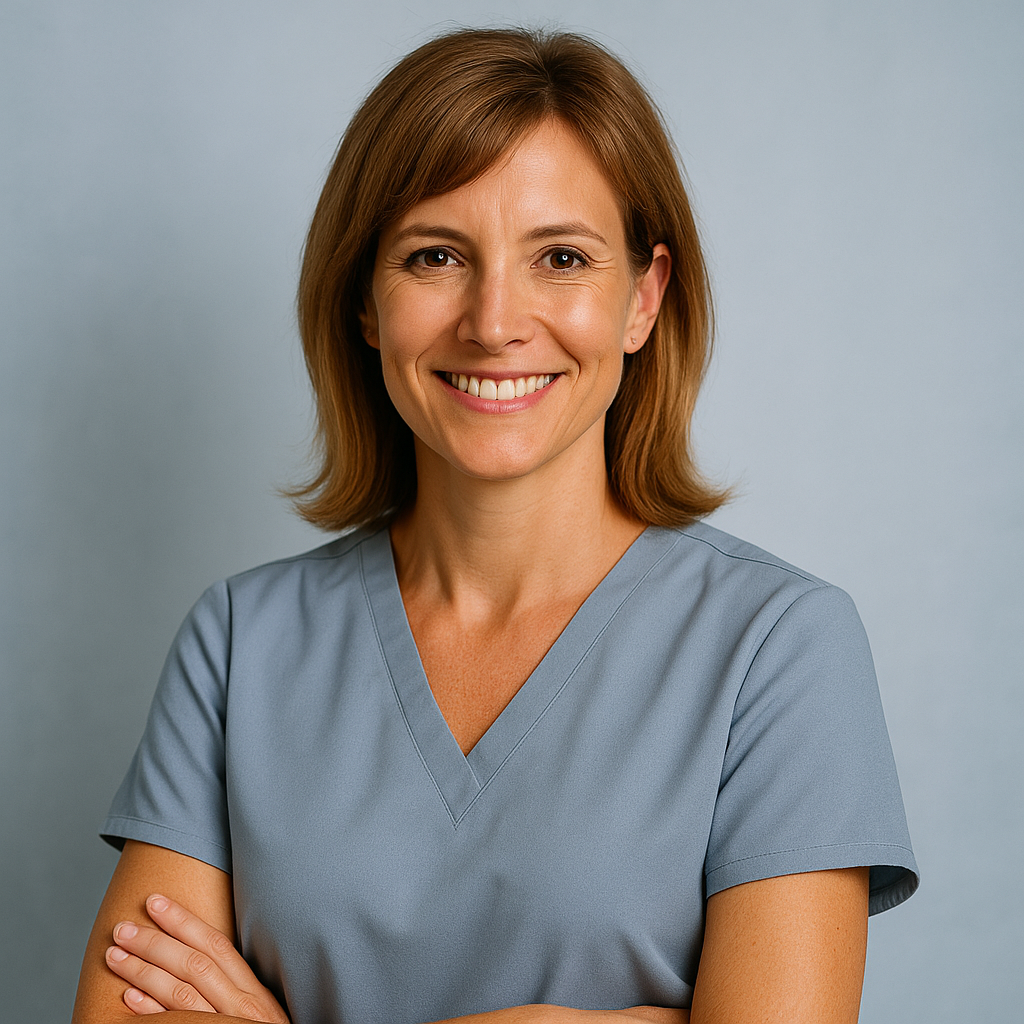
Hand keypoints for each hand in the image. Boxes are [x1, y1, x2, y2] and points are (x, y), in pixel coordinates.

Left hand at [105, 893, 289, 1020]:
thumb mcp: (258, 1012)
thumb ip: (235, 988)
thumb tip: (198, 958)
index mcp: (253, 991)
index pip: (216, 945)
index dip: (184, 921)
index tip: (156, 902)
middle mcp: (242, 1007)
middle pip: (194, 964)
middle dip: (155, 941)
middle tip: (122, 927)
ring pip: (181, 993)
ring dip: (144, 971)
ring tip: (115, 955)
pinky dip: (151, 1010)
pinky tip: (128, 997)